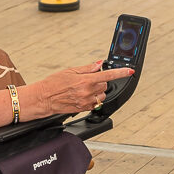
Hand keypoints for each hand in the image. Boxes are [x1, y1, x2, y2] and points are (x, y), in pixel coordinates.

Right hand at [19, 61, 133, 117]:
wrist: (43, 98)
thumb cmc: (53, 83)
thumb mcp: (70, 71)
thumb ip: (87, 68)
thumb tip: (99, 64)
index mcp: (85, 81)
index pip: (108, 75)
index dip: (121, 73)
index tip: (130, 71)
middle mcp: (87, 92)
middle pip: (105, 85)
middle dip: (99, 81)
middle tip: (86, 80)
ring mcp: (86, 102)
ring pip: (101, 95)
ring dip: (97, 91)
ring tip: (83, 89)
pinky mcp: (84, 109)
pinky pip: (95, 103)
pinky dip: (92, 99)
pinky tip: (81, 96)